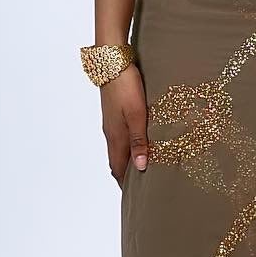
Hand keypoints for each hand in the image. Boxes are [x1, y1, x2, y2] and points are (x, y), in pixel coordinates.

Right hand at [101, 65, 150, 185]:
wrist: (112, 61)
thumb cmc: (126, 87)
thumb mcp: (136, 115)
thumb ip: (139, 141)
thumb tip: (141, 167)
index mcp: (115, 137)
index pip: (117, 169)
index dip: (125, 184)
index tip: (135, 195)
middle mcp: (111, 132)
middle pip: (117, 160)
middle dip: (127, 174)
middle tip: (142, 185)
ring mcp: (111, 121)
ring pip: (119, 147)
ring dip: (129, 158)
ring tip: (144, 165)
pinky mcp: (114, 111)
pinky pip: (121, 135)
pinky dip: (129, 144)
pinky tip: (140, 140)